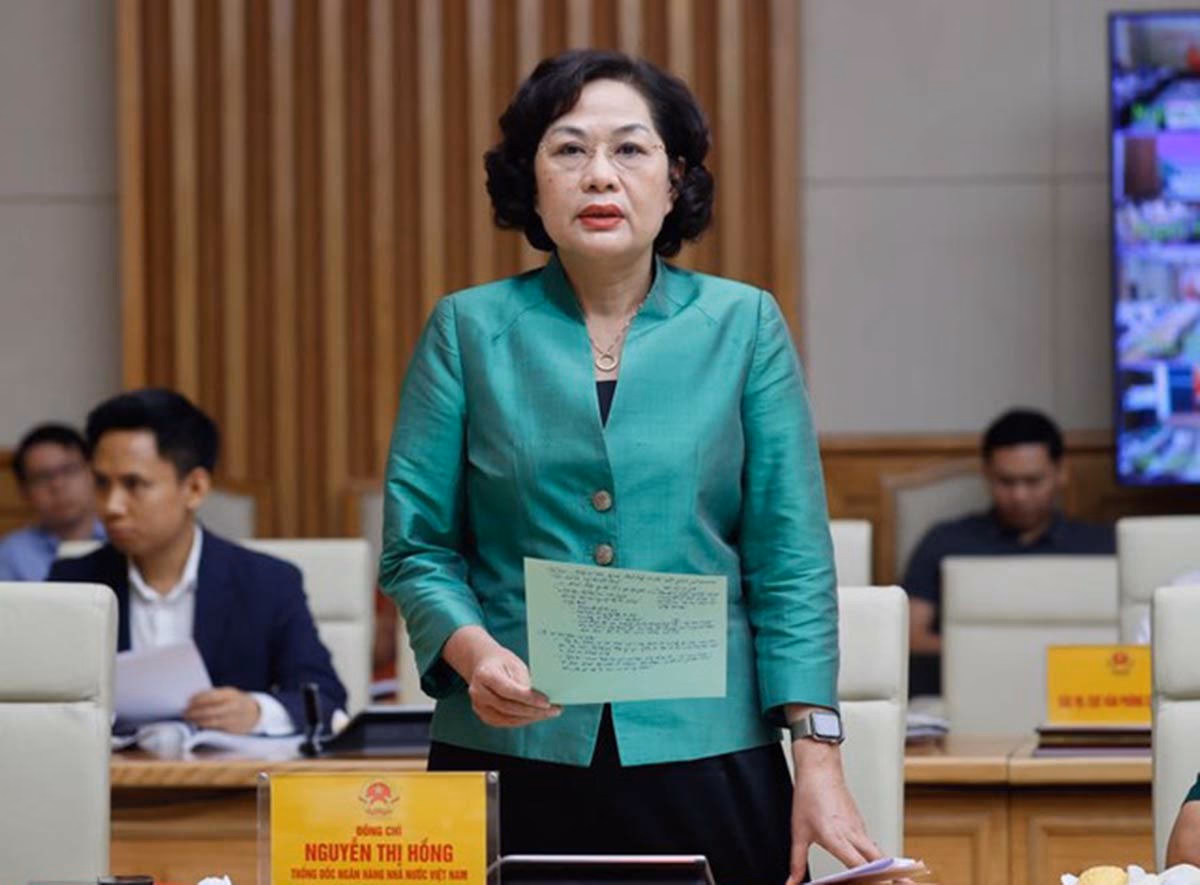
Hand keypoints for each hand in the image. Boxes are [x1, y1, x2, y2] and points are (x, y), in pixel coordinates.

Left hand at [184, 687, 261, 733]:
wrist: (255, 713)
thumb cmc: (235, 701)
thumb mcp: (229, 693)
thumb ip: (214, 695)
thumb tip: (193, 698)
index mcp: (230, 694)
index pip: (211, 696)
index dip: (198, 699)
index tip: (188, 701)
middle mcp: (232, 706)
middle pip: (209, 710)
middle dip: (195, 712)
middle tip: (185, 713)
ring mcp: (232, 719)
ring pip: (211, 721)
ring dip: (197, 721)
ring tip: (189, 719)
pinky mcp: (231, 729)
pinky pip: (215, 728)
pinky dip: (204, 726)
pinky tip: (198, 724)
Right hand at [467, 646, 561, 727]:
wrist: (483, 665)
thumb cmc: (501, 662)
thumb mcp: (515, 664)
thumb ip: (525, 682)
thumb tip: (542, 698)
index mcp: (484, 675)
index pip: (508, 690)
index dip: (528, 698)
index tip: (547, 702)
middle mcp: (478, 692)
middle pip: (508, 707)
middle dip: (533, 711)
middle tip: (553, 710)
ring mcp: (479, 706)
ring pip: (508, 718)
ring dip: (530, 718)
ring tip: (548, 714)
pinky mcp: (484, 715)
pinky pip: (506, 722)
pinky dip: (522, 720)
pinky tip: (536, 716)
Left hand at [786, 739, 882, 883]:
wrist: (820, 771)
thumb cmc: (809, 797)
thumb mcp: (798, 832)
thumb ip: (797, 861)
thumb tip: (791, 881)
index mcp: (835, 837)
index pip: (858, 864)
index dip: (871, 879)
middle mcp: (851, 834)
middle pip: (878, 860)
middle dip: (894, 875)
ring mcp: (859, 828)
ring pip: (878, 852)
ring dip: (891, 868)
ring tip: (905, 882)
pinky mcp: (861, 825)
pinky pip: (873, 845)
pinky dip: (880, 859)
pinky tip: (882, 870)